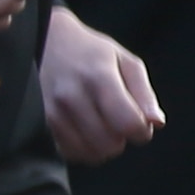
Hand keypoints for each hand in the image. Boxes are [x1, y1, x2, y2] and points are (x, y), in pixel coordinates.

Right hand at [35, 5, 163, 163]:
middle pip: (110, 144)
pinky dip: (82, 148)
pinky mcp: (39, 122)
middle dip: (121, 139)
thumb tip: (156, 123)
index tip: (139, 123)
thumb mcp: (125, 62)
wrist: (45, 42)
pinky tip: (83, 131)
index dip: (142, 131)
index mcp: (99, 77)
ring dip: (101, 146)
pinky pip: (69, 153)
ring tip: (100, 126)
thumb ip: (144, 93)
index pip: (129, 124)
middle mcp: (71, 96)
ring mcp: (51, 111)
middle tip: (116, 122)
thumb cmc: (91, 53)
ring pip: (89, 153)